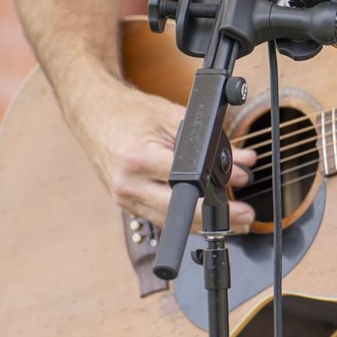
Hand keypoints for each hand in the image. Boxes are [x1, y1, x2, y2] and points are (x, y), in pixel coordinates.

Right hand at [70, 79, 256, 232]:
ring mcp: (125, 199)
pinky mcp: (126, 204)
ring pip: (172, 222)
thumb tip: (243, 160)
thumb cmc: (130, 113)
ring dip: (204, 224)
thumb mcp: (173, 116)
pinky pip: (161, 218)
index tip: (237, 194)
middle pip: (180, 213)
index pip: (187, 183)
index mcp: (138, 160)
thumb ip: (211, 140)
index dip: (217, 190)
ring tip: (232, 221)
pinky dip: (184, 217)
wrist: (92, 112)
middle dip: (216, 219)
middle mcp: (129, 185)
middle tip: (244, 217)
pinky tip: (205, 216)